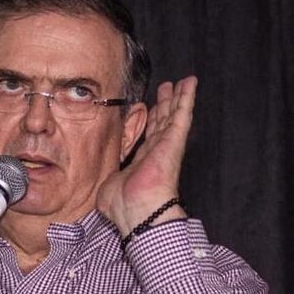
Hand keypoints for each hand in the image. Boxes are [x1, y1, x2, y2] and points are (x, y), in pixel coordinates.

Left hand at [97, 76, 196, 234]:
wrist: (136, 211)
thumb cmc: (122, 206)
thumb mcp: (108, 186)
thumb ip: (107, 178)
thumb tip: (102, 184)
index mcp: (142, 163)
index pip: (148, 137)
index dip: (149, 121)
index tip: (149, 108)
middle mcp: (156, 152)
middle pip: (162, 123)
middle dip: (164, 105)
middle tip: (166, 88)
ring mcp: (166, 146)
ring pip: (173, 115)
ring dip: (177, 97)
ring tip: (181, 82)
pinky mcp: (174, 141)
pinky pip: (182, 115)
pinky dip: (187, 97)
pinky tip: (190, 83)